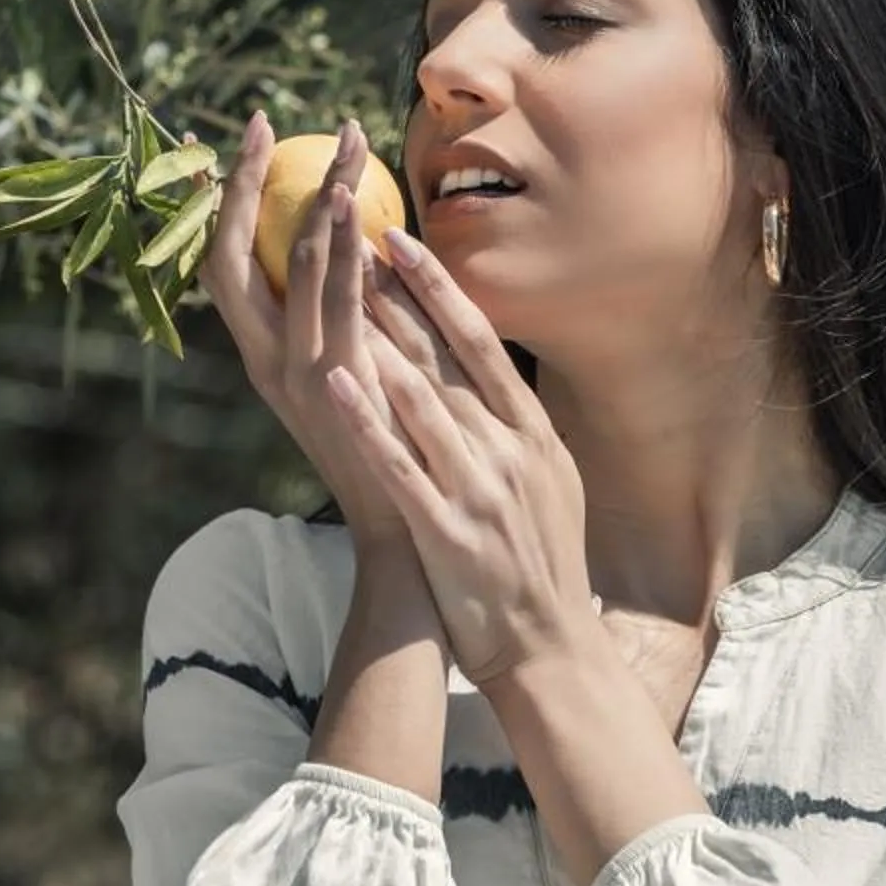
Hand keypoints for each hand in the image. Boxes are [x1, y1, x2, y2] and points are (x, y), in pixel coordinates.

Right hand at [199, 109, 410, 548]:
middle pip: (232, 255)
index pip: (223, 264)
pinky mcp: (340, 385)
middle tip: (266, 123)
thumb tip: (359, 251)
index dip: (222, 203)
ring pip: (289, 270)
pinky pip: (337, 306)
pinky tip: (359, 213)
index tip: (233, 143)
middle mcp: (264, 361)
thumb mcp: (351, 380)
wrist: (401, 533)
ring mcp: (297, 374)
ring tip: (337, 151)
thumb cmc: (386, 449)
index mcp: (260, 356)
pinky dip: (341, 255)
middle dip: (246, 186)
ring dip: (313, 203)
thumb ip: (345, 323)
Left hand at [327, 228, 593, 686]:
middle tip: (352, 239)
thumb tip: (486, 367)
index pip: (479, 341)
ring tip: (337, 291)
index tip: (399, 239)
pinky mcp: (448, 531)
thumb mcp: (550, 478)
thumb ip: (518, 424)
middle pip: (444, 358)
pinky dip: (368, 422)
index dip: (437, 287)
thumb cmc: (542, 560)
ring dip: (378, 339)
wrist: (548, 647)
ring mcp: (479, 489)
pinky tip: (334, 383)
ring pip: (420, 399)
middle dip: (397, 295)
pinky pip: (400, 466)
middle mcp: (508, 450)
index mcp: (531, 431)